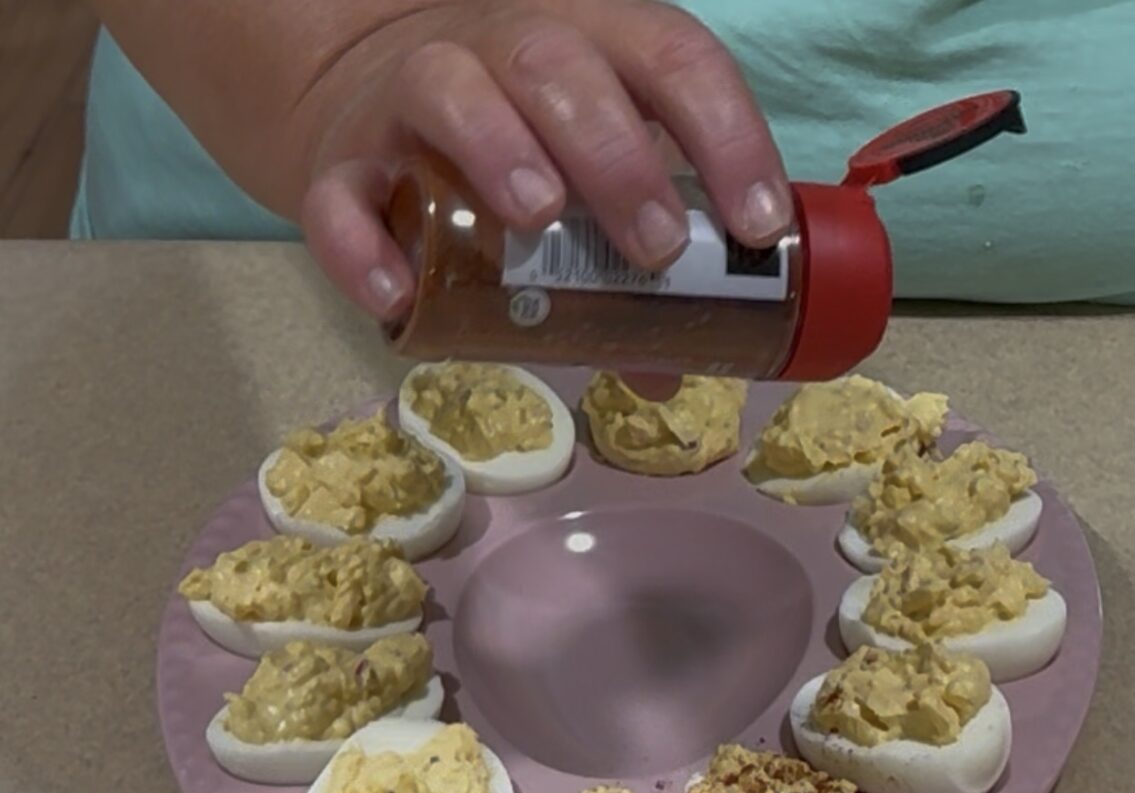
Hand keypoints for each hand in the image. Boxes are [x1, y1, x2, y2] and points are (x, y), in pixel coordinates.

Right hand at [296, 0, 790, 321]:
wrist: (365, 104)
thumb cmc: (510, 143)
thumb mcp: (582, 178)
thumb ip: (624, 261)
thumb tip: (671, 367)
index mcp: (591, 48)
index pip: (672, 61)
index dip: (726, 136)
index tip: (759, 228)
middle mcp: (502, 51)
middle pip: (559, 68)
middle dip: (615, 155)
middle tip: (652, 247)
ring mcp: (412, 97)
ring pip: (448, 91)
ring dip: (497, 150)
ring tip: (537, 220)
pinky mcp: (341, 161)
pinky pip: (340, 195)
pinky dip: (361, 243)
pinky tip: (398, 298)